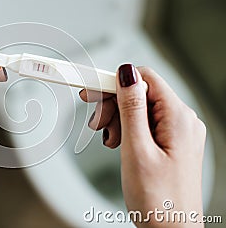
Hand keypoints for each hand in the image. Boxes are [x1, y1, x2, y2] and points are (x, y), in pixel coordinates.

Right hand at [79, 64, 205, 226]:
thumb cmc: (158, 201)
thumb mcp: (137, 150)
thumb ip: (132, 108)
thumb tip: (127, 73)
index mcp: (178, 118)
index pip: (144, 79)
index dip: (114, 81)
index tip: (91, 91)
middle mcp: (183, 120)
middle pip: (141, 93)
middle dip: (113, 104)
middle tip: (95, 124)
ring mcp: (178, 131)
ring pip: (140, 108)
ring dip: (118, 119)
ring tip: (108, 140)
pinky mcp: (172, 142)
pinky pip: (146, 123)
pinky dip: (127, 129)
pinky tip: (118, 143)